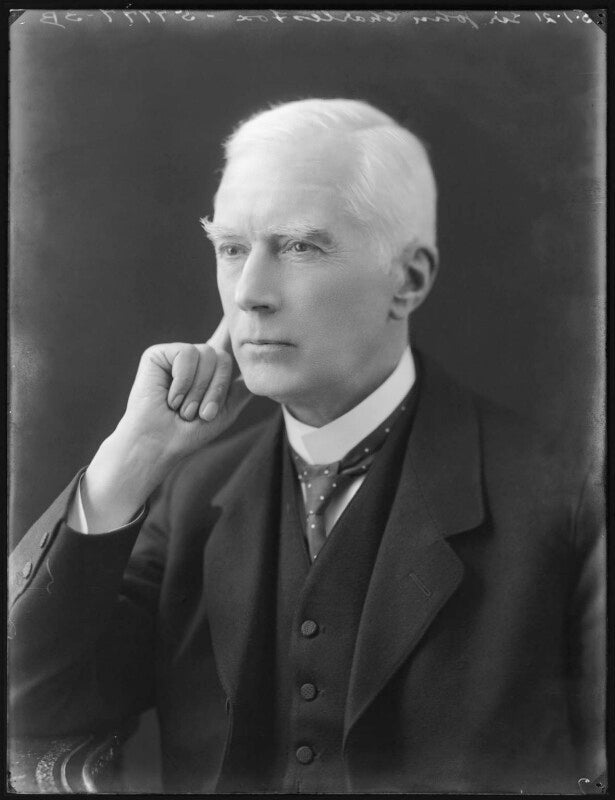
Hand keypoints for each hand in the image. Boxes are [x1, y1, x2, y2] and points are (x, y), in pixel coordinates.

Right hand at [119, 317, 250, 461]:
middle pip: (223, 357)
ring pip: (206, 354)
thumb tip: (258, 369)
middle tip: (200, 413)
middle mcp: (194, 360)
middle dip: (216, 389)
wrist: (160, 443)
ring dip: (198, 389)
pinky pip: (186, 354)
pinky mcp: (158, 354)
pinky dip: (182, 380)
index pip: (224, 343)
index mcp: (209, 372)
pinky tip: (170, 396)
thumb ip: (241, 389)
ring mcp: (176, 355)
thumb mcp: (225, 411)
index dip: (230, 324)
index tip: (238, 306)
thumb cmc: (189, 433)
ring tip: (184, 407)